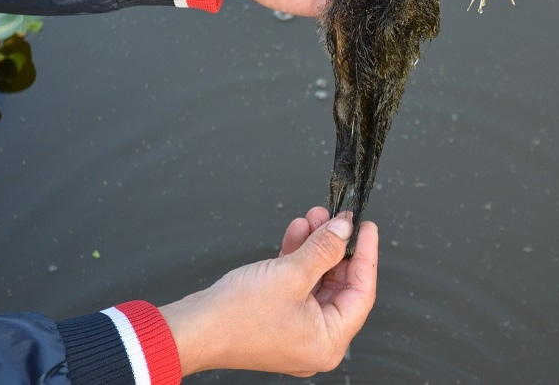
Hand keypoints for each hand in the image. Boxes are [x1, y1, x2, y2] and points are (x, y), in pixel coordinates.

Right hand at [159, 207, 377, 376]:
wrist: (192, 328)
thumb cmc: (237, 316)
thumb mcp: (291, 274)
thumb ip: (324, 249)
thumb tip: (345, 230)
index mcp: (328, 341)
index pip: (362, 292)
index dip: (366, 254)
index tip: (366, 227)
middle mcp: (316, 339)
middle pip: (340, 284)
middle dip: (335, 246)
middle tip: (336, 217)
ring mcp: (296, 328)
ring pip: (317, 279)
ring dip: (316, 246)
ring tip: (314, 217)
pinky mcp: (278, 316)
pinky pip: (298, 282)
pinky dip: (298, 257)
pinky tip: (297, 232)